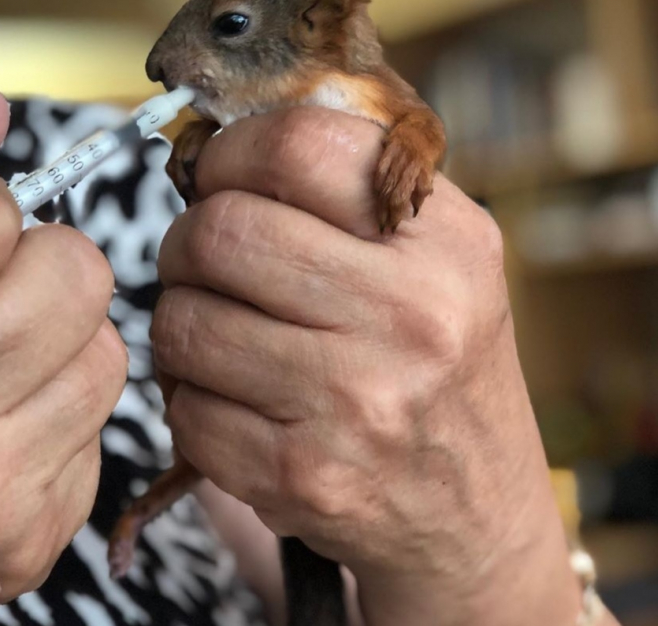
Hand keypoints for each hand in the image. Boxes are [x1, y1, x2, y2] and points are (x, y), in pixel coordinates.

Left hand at [151, 108, 579, 625]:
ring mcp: (357, 401)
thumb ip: (348, 191)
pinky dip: (190, 401)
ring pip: (184, 321)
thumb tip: (217, 149)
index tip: (217, 177)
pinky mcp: (306, 475)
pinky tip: (235, 402)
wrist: (476, 509)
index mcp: (444, 241)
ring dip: (181, 323)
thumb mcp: (438, 258)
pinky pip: (184, 410)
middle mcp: (411, 315)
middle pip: (220, 233)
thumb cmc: (441, 365)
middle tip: (203, 260)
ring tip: (219, 333)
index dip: (229, 152)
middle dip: (185, 242)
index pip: (297, 147)